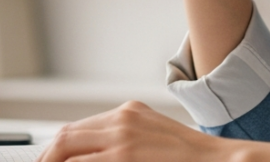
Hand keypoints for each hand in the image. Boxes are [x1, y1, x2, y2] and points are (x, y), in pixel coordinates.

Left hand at [36, 101, 240, 161]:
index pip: (79, 128)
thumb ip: (125, 140)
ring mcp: (122, 138)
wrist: (221, 160)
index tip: (51, 161)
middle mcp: (122, 120)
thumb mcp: (153, 137)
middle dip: (48, 157)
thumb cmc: (191, 157)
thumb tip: (93, 154)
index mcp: (128, 112)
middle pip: (67, 136)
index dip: (59, 148)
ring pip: (69, 149)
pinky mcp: (125, 156)